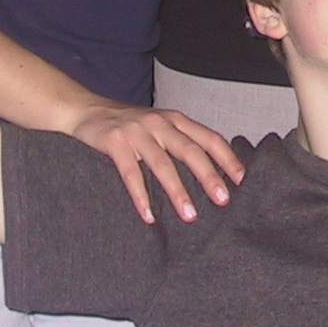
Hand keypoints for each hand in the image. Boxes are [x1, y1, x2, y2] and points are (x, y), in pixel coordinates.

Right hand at [69, 101, 246, 225]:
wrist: (86, 110)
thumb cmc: (129, 126)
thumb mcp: (159, 127)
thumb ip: (181, 141)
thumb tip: (212, 172)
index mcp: (175, 120)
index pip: (209, 138)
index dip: (227, 158)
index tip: (242, 180)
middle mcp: (159, 123)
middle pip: (190, 150)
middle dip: (209, 176)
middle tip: (223, 200)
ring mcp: (136, 131)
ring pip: (163, 163)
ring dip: (178, 191)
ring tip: (190, 216)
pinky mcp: (114, 142)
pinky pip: (130, 172)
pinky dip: (140, 195)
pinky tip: (148, 216)